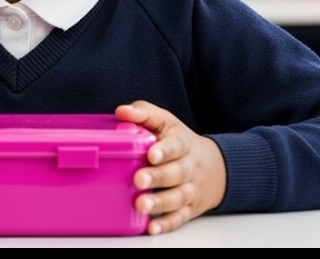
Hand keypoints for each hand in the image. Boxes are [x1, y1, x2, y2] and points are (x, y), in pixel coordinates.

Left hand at [116, 101, 226, 234]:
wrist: (216, 167)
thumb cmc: (180, 142)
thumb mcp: (166, 122)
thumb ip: (145, 114)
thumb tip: (122, 111)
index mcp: (183, 145)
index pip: (176, 146)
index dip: (164, 150)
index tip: (151, 154)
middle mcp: (189, 168)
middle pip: (176, 173)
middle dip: (157, 177)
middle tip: (138, 180)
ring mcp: (190, 190)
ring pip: (177, 197)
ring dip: (160, 202)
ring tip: (141, 204)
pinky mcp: (189, 209)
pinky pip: (179, 218)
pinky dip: (167, 224)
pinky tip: (151, 227)